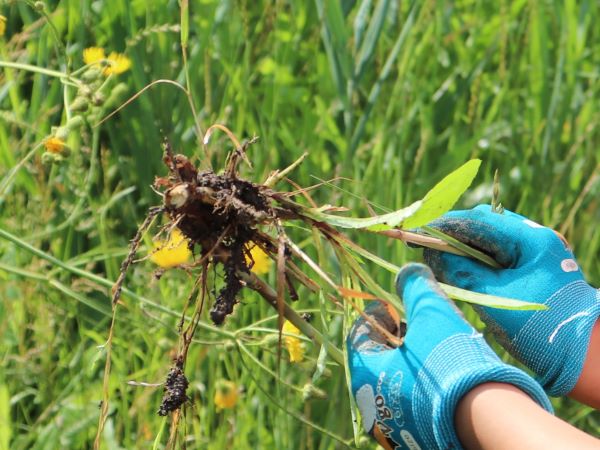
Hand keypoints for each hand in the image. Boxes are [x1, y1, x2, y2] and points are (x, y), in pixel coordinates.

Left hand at [347, 263, 550, 448]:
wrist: (488, 418)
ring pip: (392, 383)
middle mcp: (371, 405)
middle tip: (416, 327)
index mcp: (364, 375)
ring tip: (433, 349)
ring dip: (408, 363)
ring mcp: (392, 426)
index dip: (377, 315)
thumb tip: (409, 271)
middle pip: (375, 360)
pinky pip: (410, 405)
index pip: (358, 336)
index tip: (396, 308)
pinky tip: (443, 377)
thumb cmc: (451, 360)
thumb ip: (416, 288)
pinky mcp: (414, 437)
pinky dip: (420, 387)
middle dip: (394, 339)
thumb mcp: (432, 312)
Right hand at [423, 204, 599, 395]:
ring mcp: (535, 251)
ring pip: (488, 239)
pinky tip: (458, 269)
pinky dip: (474, 259)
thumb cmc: (541, 328)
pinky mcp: (531, 267)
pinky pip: (496, 254)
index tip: (415, 232)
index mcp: (531, 239)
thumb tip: (432, 253)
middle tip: (422, 244)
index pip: (477, 221)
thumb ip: (461, 272)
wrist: (584, 355)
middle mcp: (535, 238)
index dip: (443, 225)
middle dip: (450, 234)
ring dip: (461, 246)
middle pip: (483, 225)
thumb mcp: (495, 298)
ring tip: (435, 257)